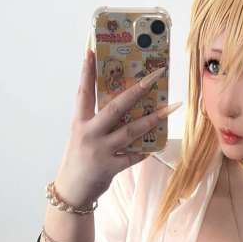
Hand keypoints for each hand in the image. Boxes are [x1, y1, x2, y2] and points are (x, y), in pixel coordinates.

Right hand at [54, 50, 181, 208]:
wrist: (72, 191)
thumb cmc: (79, 159)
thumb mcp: (81, 136)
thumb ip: (97, 121)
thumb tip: (123, 105)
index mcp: (79, 122)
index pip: (83, 92)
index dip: (87, 72)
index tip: (91, 50)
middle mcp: (89, 133)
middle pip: (115, 107)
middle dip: (137, 90)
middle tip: (154, 76)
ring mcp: (100, 150)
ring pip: (130, 130)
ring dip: (152, 118)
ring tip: (170, 107)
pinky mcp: (110, 167)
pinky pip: (133, 156)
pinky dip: (144, 151)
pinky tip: (155, 146)